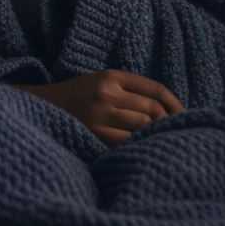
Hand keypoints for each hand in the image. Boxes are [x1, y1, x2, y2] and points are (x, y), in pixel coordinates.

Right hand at [11, 70, 183, 145]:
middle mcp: (107, 93)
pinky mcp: (94, 134)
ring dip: (154, 135)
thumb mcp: (100, 82)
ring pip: (143, 127)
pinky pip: (127, 142)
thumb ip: (128, 91)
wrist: (41, 107)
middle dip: (166, 122)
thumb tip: (166, 111)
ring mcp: (100, 115)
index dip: (175, 103)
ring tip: (156, 140)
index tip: (183, 114)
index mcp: (110, 76)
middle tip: (171, 132)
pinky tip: (139, 148)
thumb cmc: (76, 97)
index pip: (155, 89)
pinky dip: (138, 146)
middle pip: (152, 110)